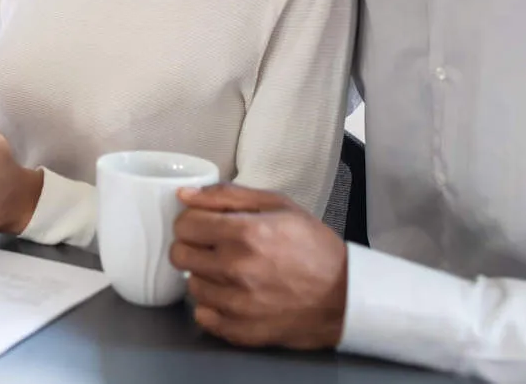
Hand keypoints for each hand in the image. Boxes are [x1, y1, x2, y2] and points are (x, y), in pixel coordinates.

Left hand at [170, 184, 346, 350]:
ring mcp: (237, 304)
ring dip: (204, 277)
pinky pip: (203, 316)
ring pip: (191, 286)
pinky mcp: (241, 331)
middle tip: (213, 248)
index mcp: (244, 233)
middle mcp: (236, 269)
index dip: (191, 221)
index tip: (203, 225)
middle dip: (192, 247)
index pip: (184, 225)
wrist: (346, 297)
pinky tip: (232, 295)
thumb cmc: (313, 247)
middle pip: (179, 255)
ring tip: (229, 272)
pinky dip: (212, 306)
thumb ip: (227, 195)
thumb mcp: (278, 206)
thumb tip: (185, 195)